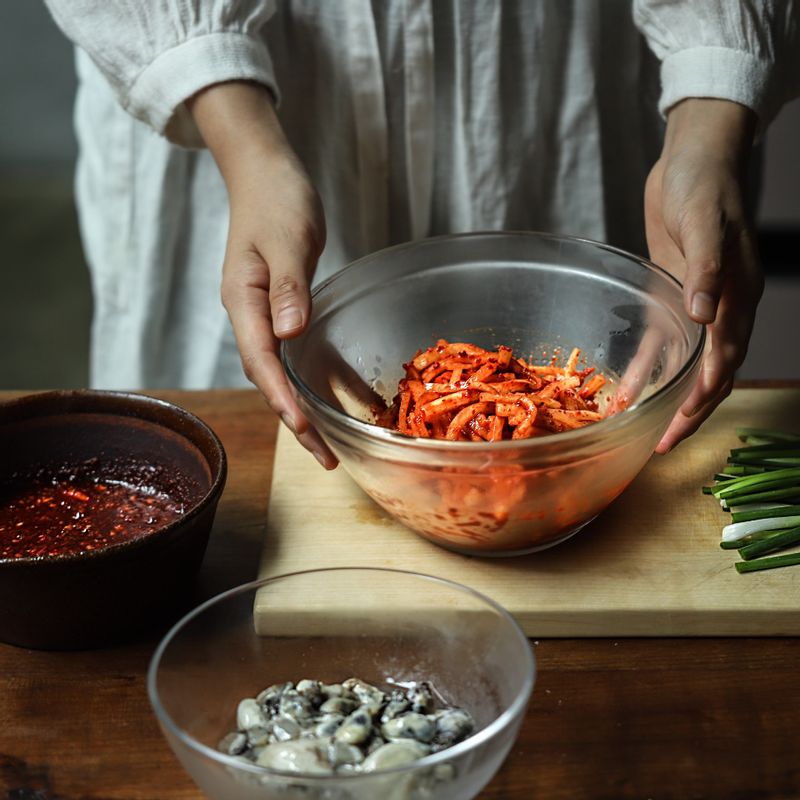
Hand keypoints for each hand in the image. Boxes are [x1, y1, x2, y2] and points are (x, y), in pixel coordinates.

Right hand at [188, 82, 336, 467]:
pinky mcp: (284, 309)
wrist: (266, 173)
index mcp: (242, 301)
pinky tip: (348, 396)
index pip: (261, 360)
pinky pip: (301, 354)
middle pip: (270, 379)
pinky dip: (321, 378)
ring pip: (283, 373)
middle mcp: (250, 316)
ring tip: (331, 444)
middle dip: (295, 420)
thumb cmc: (276, 199)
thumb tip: (288, 334)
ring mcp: (266, 315)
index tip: (304, 427)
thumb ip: (287, 286)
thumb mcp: (286, 238)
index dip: (282, 397)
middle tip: (324, 457)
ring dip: (305, 408)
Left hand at [644, 99, 762, 452]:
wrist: (693, 159)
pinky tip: (630, 387)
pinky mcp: (672, 294)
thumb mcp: (703, 223)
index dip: (703, 397)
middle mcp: (721, 307)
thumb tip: (703, 314)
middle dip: (688, 411)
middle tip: (661, 444)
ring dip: (669, 397)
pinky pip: (660, 340)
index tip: (680, 425)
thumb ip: (705, 269)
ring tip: (645, 427)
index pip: (723, 361)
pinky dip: (648, 365)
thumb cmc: (704, 186)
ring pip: (687, 364)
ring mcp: (697, 303)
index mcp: (737, 297)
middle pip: (709, 373)